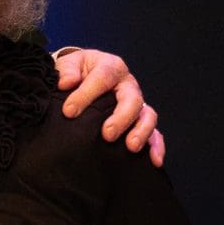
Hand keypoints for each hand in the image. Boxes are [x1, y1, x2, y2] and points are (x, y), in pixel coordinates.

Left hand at [53, 48, 164, 166]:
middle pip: (132, 99)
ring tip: (131, 146)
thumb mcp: (68, 64)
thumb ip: (67, 71)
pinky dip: (156, 146)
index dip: (86, 94)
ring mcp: (136, 103)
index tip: (69, 112)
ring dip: (141, 132)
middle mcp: (127, 85)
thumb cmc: (75, 71)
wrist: (80, 77)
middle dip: (121, 117)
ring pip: (147, 115)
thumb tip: (67, 82)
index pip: (103, 78)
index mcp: (110, 67)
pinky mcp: (139, 121)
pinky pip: (154, 133)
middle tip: (107, 134)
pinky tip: (154, 160)